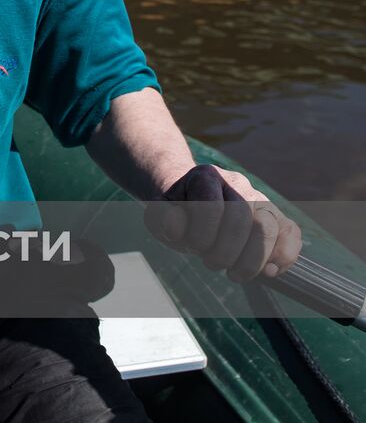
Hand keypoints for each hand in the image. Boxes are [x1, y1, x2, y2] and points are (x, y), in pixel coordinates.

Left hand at [144, 164, 301, 281]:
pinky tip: (268, 272)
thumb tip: (177, 226)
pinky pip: (291, 234)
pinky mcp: (277, 218)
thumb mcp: (159, 215)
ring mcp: (261, 200)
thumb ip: (162, 218)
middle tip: (212, 264)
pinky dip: (284, 257)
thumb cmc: (177, 213)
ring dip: (252, 259)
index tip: (193, 248)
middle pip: (243, 217)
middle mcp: (238, 183)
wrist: (193, 207)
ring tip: (235, 274)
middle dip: (226, 251)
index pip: (211, 205)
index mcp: (206, 176)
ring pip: (268, 227)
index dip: (202, 234)